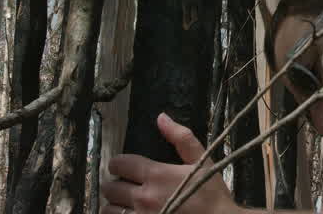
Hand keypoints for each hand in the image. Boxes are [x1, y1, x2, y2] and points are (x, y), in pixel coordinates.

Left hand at [100, 112, 237, 213]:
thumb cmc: (212, 194)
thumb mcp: (201, 161)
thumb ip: (180, 138)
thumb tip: (161, 117)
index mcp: (156, 175)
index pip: (120, 163)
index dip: (118, 163)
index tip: (123, 167)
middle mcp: (144, 197)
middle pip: (110, 187)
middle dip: (114, 184)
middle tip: (124, 186)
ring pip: (109, 210)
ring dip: (114, 205)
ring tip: (124, 205)